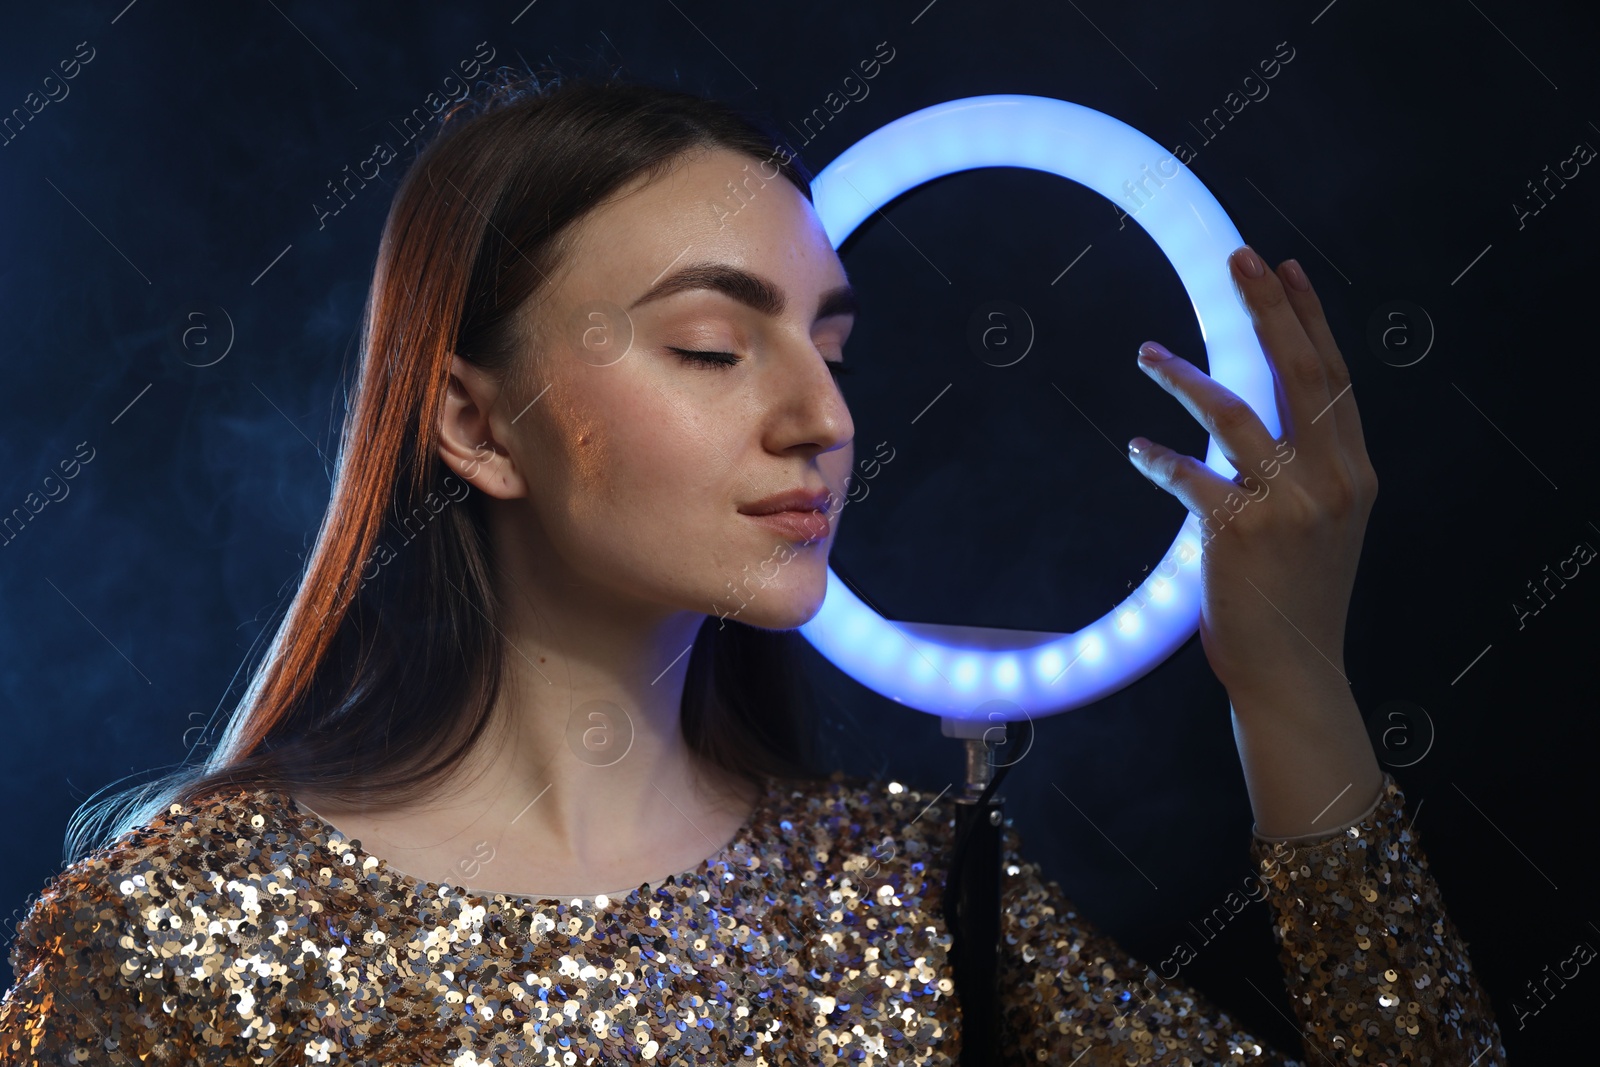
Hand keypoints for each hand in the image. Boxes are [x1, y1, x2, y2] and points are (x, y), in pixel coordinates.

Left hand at [1126, 245, 1378, 701]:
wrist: (1294, 673)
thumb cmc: (1297, 600)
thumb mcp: (1325, 526)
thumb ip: (1307, 470)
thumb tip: (1262, 415)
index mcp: (1355, 473)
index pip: (1333, 377)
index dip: (1307, 318)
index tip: (1284, 268)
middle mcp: (1331, 480)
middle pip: (1298, 372)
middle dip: (1266, 307)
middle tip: (1237, 258)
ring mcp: (1288, 504)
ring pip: (1233, 412)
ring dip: (1183, 377)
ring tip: (1146, 353)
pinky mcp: (1239, 532)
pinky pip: (1189, 475)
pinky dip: (1158, 458)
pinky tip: (1136, 448)